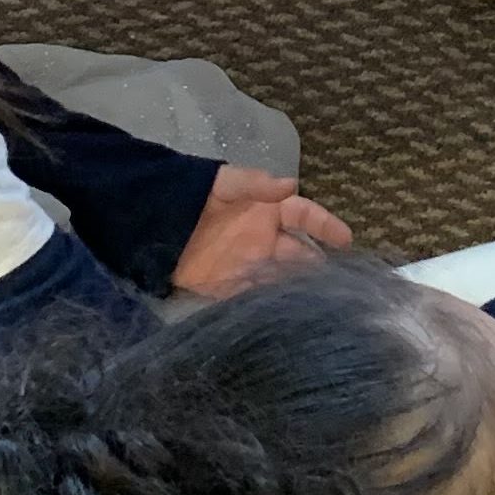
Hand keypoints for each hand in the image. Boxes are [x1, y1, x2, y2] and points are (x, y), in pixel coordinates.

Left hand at [172, 166, 355, 298]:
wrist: (148, 227)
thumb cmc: (189, 198)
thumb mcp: (222, 183)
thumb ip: (255, 183)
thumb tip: (292, 184)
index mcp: (264, 210)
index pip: (303, 215)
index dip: (325, 225)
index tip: (346, 240)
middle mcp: (261, 238)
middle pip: (298, 251)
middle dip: (318, 263)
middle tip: (340, 279)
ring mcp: (246, 263)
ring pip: (282, 275)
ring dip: (299, 285)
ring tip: (321, 299)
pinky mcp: (226, 287)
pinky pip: (255, 295)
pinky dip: (271, 303)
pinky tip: (287, 311)